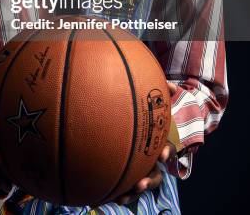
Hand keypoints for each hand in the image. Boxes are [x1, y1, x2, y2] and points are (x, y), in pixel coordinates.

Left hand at [114, 82, 177, 205]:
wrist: (129, 124)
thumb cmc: (145, 112)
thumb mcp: (153, 103)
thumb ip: (161, 93)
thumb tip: (172, 85)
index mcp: (157, 143)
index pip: (166, 149)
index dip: (166, 152)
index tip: (161, 155)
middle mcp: (150, 159)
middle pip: (155, 173)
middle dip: (149, 180)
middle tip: (141, 183)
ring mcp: (139, 168)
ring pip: (140, 183)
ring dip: (134, 190)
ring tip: (124, 195)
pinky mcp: (127, 174)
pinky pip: (124, 187)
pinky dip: (120, 192)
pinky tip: (109, 196)